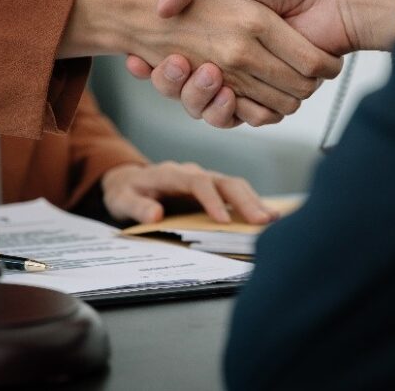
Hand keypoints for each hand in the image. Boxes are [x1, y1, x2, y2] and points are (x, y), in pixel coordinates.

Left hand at [100, 161, 278, 224]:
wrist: (129, 181)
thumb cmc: (126, 191)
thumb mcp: (121, 199)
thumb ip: (137, 205)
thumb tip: (155, 214)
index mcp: (171, 173)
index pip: (196, 182)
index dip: (211, 199)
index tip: (224, 220)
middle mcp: (193, 173)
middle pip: (223, 181)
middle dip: (245, 200)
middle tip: (263, 220)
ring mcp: (205, 180)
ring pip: (234, 185)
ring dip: (254, 201)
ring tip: (273, 219)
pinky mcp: (212, 190)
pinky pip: (235, 194)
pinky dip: (251, 203)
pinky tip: (267, 215)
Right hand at [126, 0, 394, 126]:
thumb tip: (159, 7)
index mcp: (215, 31)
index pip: (171, 62)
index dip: (156, 66)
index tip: (140, 58)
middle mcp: (229, 58)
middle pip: (184, 90)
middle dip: (171, 82)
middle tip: (173, 61)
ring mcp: (250, 80)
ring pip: (209, 108)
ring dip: (197, 98)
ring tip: (205, 73)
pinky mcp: (273, 97)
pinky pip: (245, 117)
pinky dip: (233, 111)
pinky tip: (225, 92)